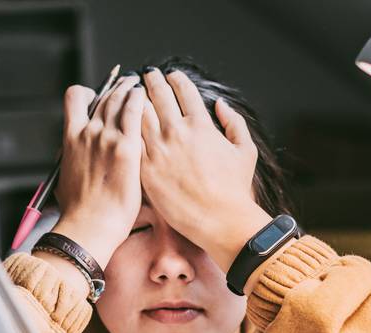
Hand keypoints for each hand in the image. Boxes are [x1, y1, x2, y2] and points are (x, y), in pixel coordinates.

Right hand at [48, 76, 146, 268]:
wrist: (90, 225)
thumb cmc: (79, 211)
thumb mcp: (66, 178)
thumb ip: (73, 160)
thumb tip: (75, 160)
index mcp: (71, 137)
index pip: (75, 97)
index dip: (89, 91)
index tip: (99, 95)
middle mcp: (87, 131)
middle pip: (104, 96)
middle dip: (118, 87)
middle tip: (130, 84)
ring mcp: (107, 137)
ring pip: (120, 98)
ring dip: (131, 88)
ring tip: (140, 86)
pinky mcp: (126, 147)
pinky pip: (135, 110)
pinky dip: (140, 99)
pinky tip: (147, 97)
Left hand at [140, 69, 271, 272]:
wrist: (218, 220)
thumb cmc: (234, 189)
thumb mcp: (245, 151)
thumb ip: (234, 123)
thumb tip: (220, 105)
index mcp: (201, 125)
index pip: (184, 91)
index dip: (176, 79)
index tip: (171, 75)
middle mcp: (177, 132)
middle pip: (158, 96)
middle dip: (151, 81)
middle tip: (147, 75)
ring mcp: (158, 150)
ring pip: (139, 114)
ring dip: (135, 99)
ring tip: (131, 93)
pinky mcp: (144, 168)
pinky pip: (130, 140)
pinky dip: (126, 126)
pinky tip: (124, 122)